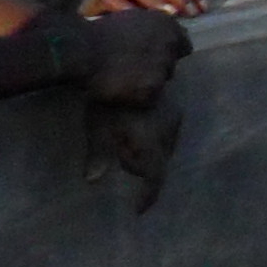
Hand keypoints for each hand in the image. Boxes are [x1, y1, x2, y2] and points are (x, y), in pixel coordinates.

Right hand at [72, 8, 187, 108]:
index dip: (170, 53)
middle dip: (156, 68)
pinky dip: (138, 98)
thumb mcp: (129, 18)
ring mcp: (162, 68)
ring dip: (147, 83)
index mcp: (165, 24)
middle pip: (170, 65)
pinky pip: (150, 98)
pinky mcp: (151, 90)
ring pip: (160, 82)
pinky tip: (122, 91)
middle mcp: (169, 45)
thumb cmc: (98, 32)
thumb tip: (164, 33)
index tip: (156, 58)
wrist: (81, 50)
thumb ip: (150, 25)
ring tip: (124, 80)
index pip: (183, 45)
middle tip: (134, 69)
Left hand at [88, 85, 183, 208]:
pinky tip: (142, 127)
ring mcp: (174, 115)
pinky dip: (157, 136)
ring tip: (131, 148)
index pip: (155, 176)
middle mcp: (169, 130)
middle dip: (147, 169)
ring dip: (153, 151)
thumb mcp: (97, 124)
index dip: (148, 196)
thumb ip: (98, 153)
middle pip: (161, 161)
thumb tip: (92, 180)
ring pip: (168, 144)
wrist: (118, 56)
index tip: (138, 210)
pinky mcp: (173, 102)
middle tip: (127, 168)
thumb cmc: (104, 94)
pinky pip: (169, 128)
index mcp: (152, 140)